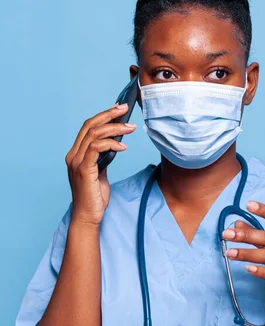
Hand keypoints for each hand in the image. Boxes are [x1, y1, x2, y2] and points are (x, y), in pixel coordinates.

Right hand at [65, 103, 136, 225]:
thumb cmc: (95, 197)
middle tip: (125, 109)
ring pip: (94, 134)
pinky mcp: (84, 170)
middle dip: (108, 114)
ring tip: (130, 128)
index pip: (88, 127)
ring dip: (114, 128)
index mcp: (76, 154)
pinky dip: (111, 143)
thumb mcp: (100, 173)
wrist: (88, 216)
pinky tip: (123, 146)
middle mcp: (73, 155)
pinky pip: (96, 148)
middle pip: (90, 126)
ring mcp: (77, 162)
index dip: (103, 116)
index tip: (118, 110)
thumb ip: (103, 158)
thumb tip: (114, 144)